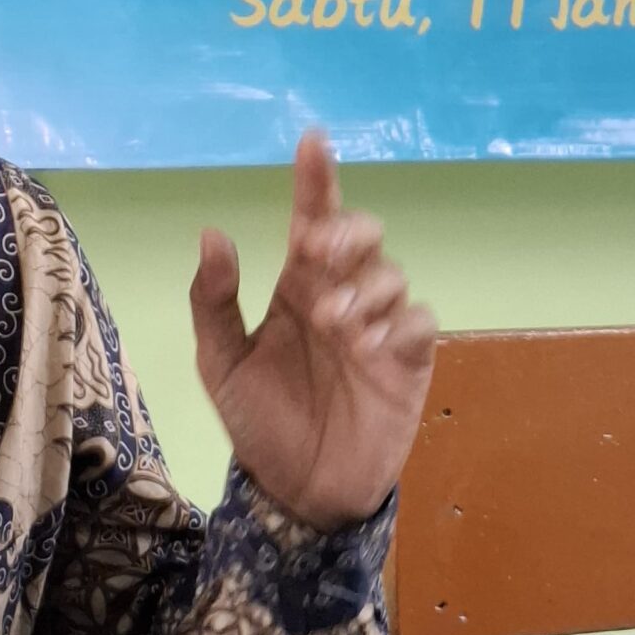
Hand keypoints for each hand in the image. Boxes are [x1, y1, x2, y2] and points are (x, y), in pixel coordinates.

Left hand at [190, 129, 436, 533]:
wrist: (296, 494)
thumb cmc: (259, 422)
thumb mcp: (220, 363)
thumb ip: (214, 302)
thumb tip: (213, 233)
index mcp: (297, 285)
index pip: (311, 219)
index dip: (316, 179)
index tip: (313, 140)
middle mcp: (342, 294)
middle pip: (362, 235)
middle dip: (346, 231)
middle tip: (316, 252)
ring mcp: (380, 328)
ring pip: (393, 273)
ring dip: (365, 286)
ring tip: (333, 322)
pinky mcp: (409, 364)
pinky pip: (421, 322)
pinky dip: (400, 321)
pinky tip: (371, 343)